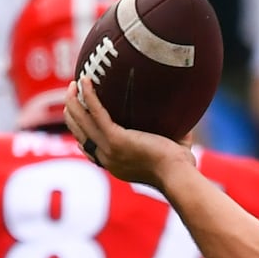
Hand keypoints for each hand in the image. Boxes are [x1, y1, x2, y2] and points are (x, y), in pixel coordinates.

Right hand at [63, 78, 195, 188]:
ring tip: (73, 84)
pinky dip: (89, 96)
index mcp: (114, 164)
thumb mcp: (169, 154)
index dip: (80, 130)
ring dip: (73, 101)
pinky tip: (86, 81)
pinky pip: (96, 113)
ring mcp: (108, 149)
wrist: (179, 176)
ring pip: (80, 122)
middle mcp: (106, 158)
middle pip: (79, 132)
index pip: (88, 147)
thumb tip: (186, 124)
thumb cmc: (181, 169)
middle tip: (73, 93)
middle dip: (72, 111)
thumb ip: (173, 139)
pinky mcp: (115, 139)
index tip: (80, 113)